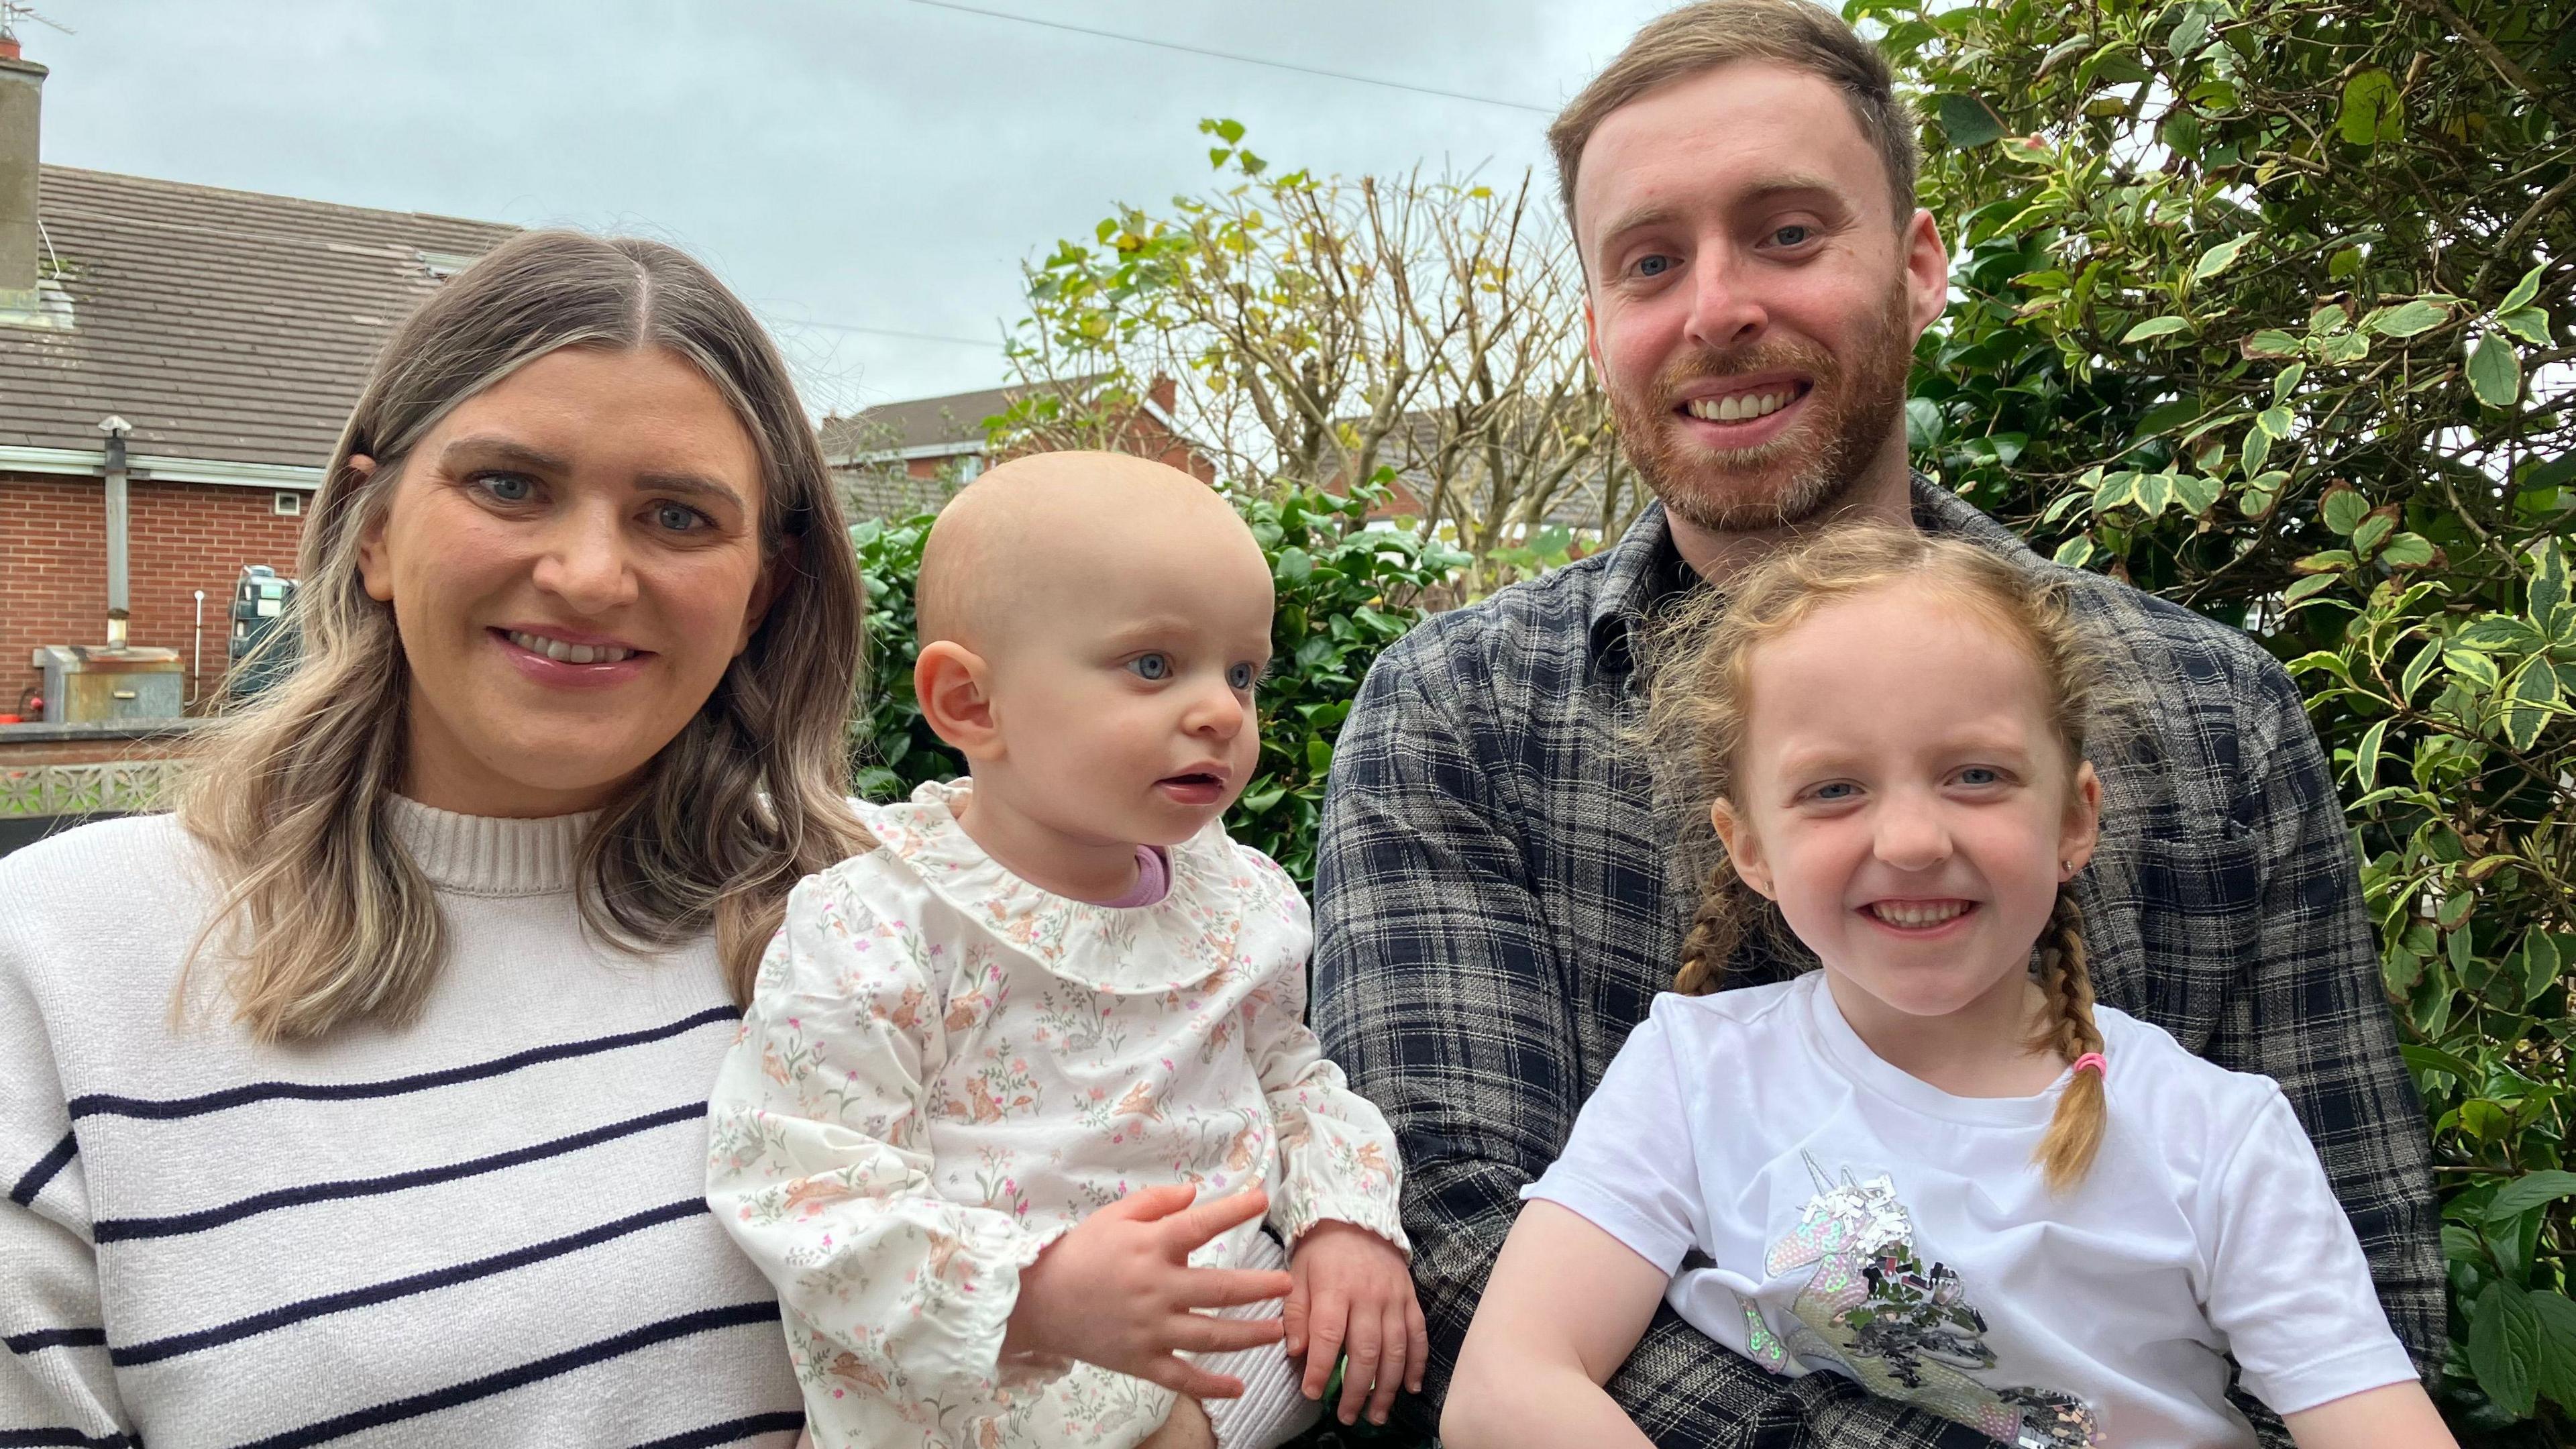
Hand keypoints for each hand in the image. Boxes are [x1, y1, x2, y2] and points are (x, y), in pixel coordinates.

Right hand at [1005, 1184, 1292, 1399]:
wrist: (1035, 1302)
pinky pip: (1183, 1377)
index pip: (1201, 1225)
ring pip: (1212, 1336)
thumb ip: (1156, 1201)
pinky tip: (1238, 1388)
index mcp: (1149, 1248)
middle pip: (1221, 1289)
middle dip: (1259, 1287)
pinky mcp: (1141, 1360)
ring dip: (1251, 1335)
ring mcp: (1151, 1329)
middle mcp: (1156, 1289)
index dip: (1234, 1210)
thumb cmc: (1077, 1253)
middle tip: (1287, 1283)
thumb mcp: (1113, 1216)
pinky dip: (1211, 1386)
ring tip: (1279, 1330)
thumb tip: (1195, 1194)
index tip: (1262, 1200)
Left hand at [1284, 1219, 1426, 1425]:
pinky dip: (1417, 1363)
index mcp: (1335, 1288)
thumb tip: (1296, 1351)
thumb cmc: (1321, 1251)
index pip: (1328, 1336)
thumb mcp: (1297, 1273)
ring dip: (1387, 1387)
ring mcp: (1394, 1299)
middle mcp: (1368, 1296)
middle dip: (1356, 1390)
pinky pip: (1418, 1335)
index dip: (1320, 1368)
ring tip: (1376, 1415)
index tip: (1311, 1393)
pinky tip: (1411, 1388)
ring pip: (1395, 1349)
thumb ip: (1295, 1312)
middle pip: (1366, 1350)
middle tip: (1346, 1417)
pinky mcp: (1410, 1299)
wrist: (1357, 1217)